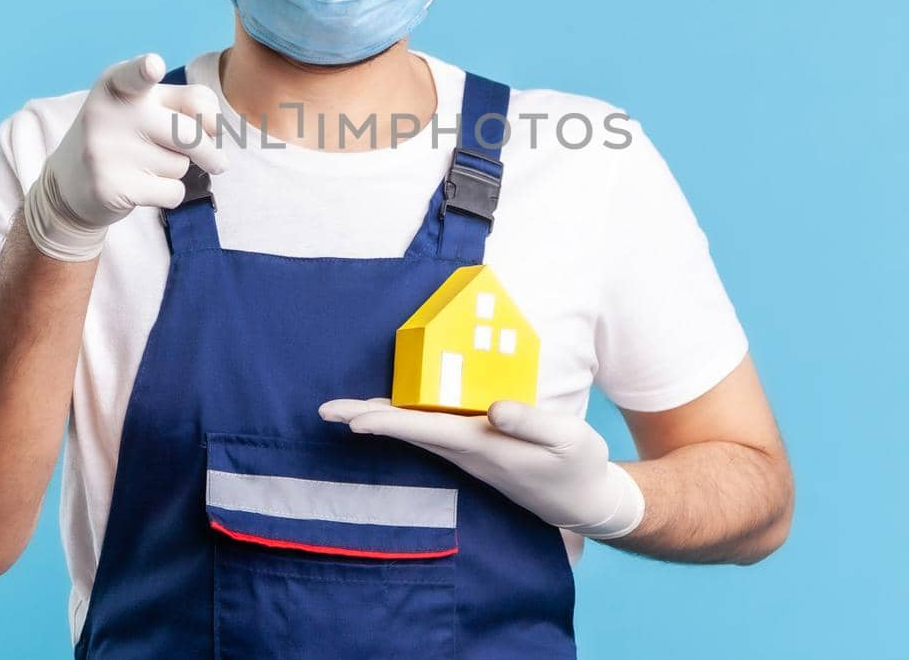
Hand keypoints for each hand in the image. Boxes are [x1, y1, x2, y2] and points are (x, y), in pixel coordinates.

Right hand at [23, 53, 227, 260]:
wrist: (71, 185)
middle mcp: (107, 113)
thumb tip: (217, 129)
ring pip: (180, 164)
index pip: (139, 75)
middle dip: (208, 151)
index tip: (153, 65)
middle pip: (189, 132)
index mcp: (117, 83)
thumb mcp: (146, 106)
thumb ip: (187, 103)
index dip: (146, 69)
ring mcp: (106, 151)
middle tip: (213, 161)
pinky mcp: (111, 187)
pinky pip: (172, 192)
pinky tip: (143, 187)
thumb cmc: (124, 136)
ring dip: (177, 169)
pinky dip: (169, 194)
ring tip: (146, 165)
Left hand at [318, 397, 644, 539]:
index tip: (352, 421)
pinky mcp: (475, 453)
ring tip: (345, 410)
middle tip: (324, 410)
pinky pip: (429, 435)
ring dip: (380, 420)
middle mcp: (468, 453)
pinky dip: (404, 423)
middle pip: (407, 432)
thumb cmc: (578, 465)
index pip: (426, 431)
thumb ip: (531, 421)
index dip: (388, 423)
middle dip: (366, 419)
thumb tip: (493, 407)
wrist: (584, 501)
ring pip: (414, 434)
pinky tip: (392, 414)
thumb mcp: (568, 438)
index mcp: (484, 446)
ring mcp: (469, 456)